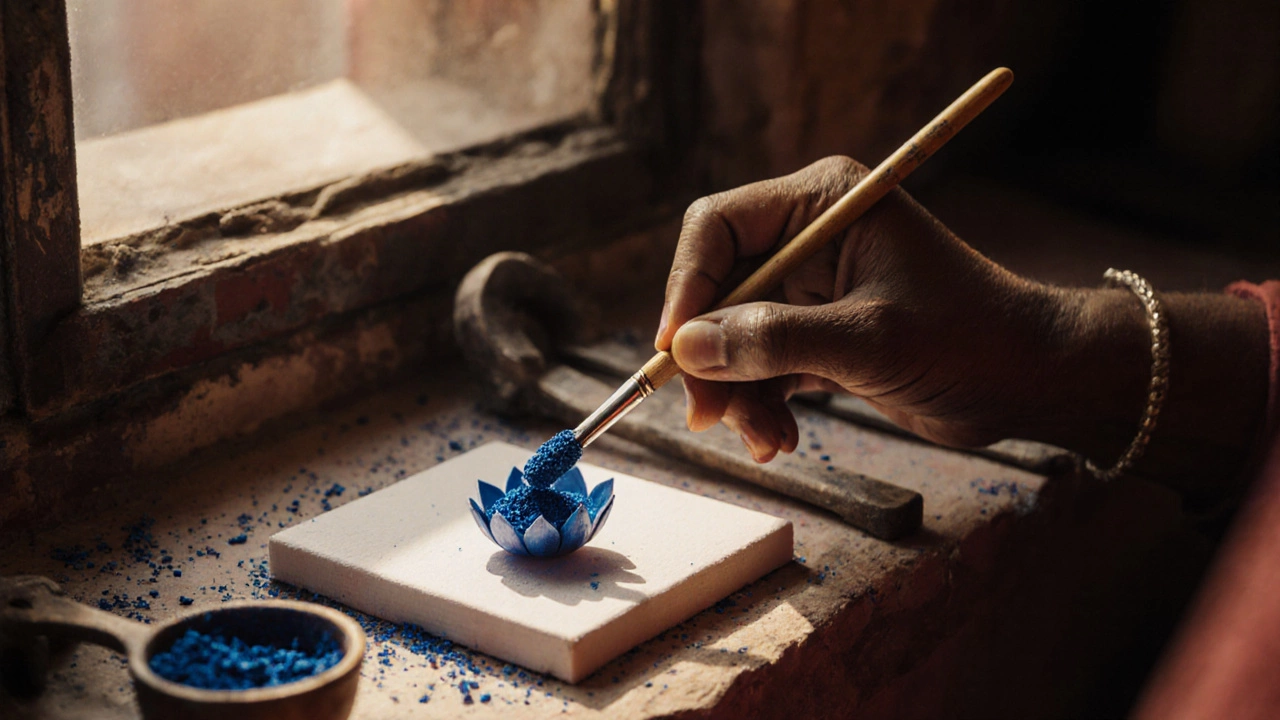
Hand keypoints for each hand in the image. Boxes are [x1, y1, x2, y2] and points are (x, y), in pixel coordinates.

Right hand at [655, 156, 1065, 461]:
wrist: (1030, 381)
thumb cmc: (968, 338)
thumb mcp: (867, 339)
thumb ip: (774, 340)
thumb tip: (687, 349)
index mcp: (821, 202)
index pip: (717, 228)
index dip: (686, 288)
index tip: (674, 351)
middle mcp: (808, 236)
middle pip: (718, 291)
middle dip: (712, 358)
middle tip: (708, 417)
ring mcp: (810, 288)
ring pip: (733, 338)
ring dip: (740, 394)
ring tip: (767, 442)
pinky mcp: (817, 333)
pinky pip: (760, 367)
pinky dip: (762, 406)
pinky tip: (780, 440)